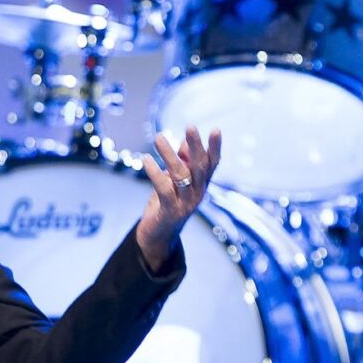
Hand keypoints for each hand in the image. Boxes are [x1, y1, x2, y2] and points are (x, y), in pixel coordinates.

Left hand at [136, 126, 220, 269]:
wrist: (158, 235)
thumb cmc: (167, 203)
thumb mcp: (176, 181)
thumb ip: (183, 162)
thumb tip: (186, 142)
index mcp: (201, 184)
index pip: (212, 163)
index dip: (215, 148)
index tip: (216, 130)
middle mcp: (197, 193)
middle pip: (200, 167)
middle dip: (196, 146)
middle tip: (190, 127)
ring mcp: (185, 204)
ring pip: (181, 175)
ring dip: (169, 155)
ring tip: (158, 137)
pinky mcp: (170, 211)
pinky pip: (164, 189)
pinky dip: (154, 173)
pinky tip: (145, 159)